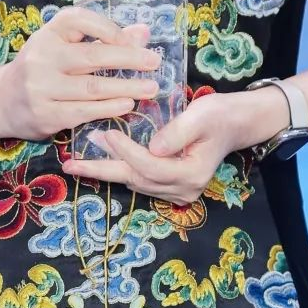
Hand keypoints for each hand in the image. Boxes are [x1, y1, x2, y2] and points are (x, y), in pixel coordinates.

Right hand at [0, 5, 162, 141]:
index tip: (136, 39)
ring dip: (126, 87)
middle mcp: (42, 57)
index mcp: (48, 33)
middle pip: (92, 56)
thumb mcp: (66, 46)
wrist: (1, 100)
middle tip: (155, 61)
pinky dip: (109, 108)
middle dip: (129, 59)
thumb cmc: (44, 67)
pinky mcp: (45, 114)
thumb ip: (104, 38)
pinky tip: (127, 105)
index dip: (109, 28)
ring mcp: (41, 87)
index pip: (80, 20)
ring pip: (92, 87)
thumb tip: (144, 32)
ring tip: (150, 88)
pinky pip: (83, 111)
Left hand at [61, 90, 247, 204]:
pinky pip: (141, 180)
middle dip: (101, 171)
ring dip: (108, 171)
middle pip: (136, 180)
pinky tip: (101, 161)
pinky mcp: (172, 186)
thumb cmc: (219, 115)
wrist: (236, 123)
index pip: (149, 165)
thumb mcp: (200, 116)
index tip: (105, 133)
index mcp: (191, 174)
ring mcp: (178, 192)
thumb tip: (152, 148)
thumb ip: (176, 132)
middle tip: (70, 166)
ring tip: (78, 162)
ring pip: (135, 182)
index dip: (125, 151)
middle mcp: (183, 189)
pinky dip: (121, 170)